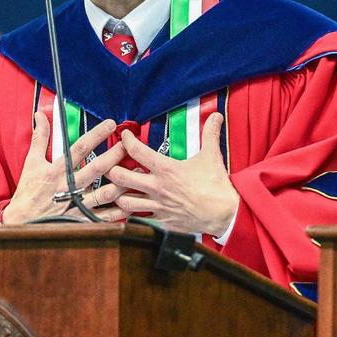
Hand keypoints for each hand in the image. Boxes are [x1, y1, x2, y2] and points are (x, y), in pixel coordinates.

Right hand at [2, 112, 128, 223]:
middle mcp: (68, 186)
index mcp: (57, 170)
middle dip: (115, 156)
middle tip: (129, 146)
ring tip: (136, 174)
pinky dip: (116, 212)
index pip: (80, 148)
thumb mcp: (31, 162)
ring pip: (103, 194)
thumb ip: (40, 138)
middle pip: (96, 169)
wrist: (20, 223)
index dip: (96, 135)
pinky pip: (101, 217)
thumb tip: (40, 114)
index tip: (111, 124)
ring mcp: (75, 204)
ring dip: (121, 184)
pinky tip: (129, 206)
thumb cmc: (27, 192)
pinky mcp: (79, 220)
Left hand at [106, 112, 238, 235]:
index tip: (124, 136)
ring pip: (124, 201)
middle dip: (111, 169)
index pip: (137, 151)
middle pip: (120, 177)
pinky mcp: (161, 220)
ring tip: (118, 187)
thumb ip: (210, 134)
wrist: (225, 214)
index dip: (126, 140)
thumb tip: (216, 116)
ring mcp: (158, 206)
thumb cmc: (217, 185)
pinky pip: (138, 218)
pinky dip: (131, 212)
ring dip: (118, 193)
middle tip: (111, 163)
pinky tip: (131, 206)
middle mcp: (158, 187)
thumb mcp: (212, 156)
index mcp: (167, 169)